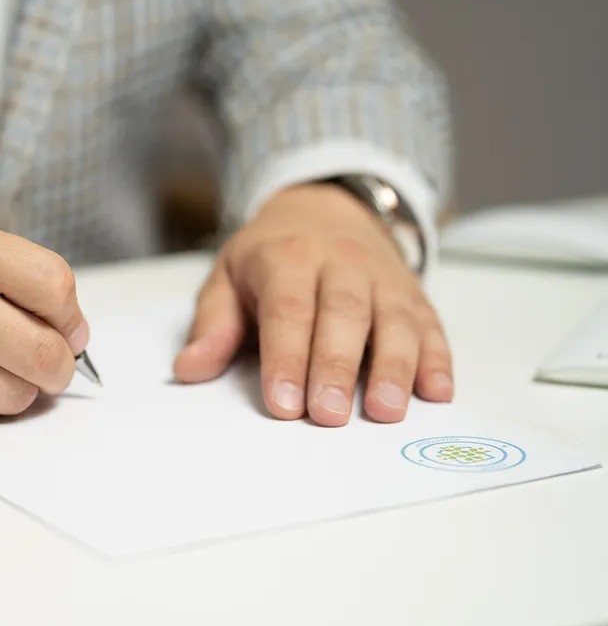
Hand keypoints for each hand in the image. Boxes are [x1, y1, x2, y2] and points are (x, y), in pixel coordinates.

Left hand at [172, 183, 452, 425]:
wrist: (325, 209)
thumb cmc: (270, 257)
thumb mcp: (228, 278)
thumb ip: (213, 326)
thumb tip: (189, 368)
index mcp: (287, 258)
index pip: (287, 310)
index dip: (286, 357)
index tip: (282, 404)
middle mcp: (340, 263)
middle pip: (343, 314)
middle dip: (336, 366)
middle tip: (329, 416)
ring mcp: (382, 277)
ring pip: (393, 319)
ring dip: (394, 367)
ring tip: (386, 412)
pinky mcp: (414, 294)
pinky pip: (429, 323)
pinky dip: (437, 359)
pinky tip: (437, 393)